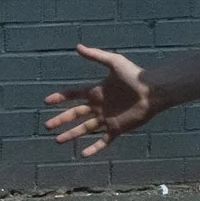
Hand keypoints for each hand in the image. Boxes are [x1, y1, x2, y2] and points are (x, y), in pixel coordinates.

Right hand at [43, 45, 162, 155]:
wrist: (153, 92)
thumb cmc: (135, 76)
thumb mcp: (114, 62)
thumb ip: (96, 55)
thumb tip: (77, 46)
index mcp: (96, 91)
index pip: (73, 95)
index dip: (60, 97)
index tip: (46, 101)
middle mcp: (98, 106)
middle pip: (74, 114)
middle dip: (60, 120)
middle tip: (47, 126)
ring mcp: (107, 119)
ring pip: (84, 129)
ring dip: (71, 135)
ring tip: (57, 141)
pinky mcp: (117, 128)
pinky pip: (103, 141)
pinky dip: (94, 148)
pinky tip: (83, 154)